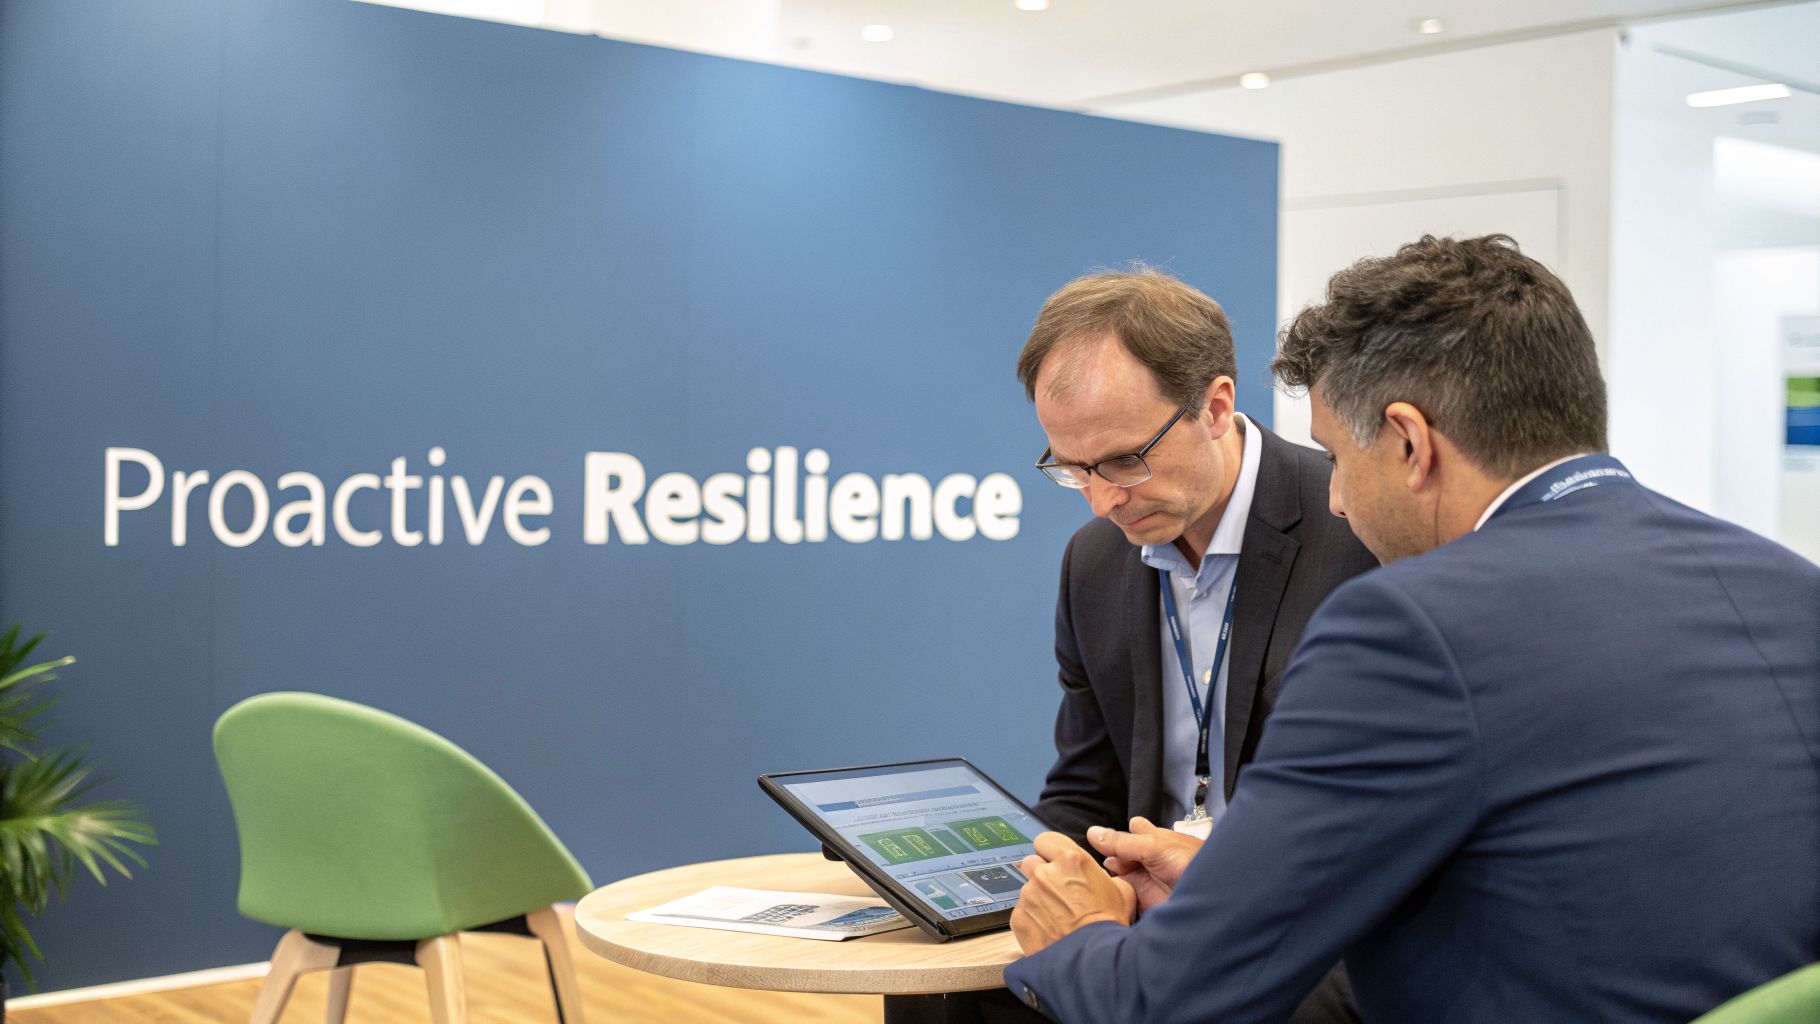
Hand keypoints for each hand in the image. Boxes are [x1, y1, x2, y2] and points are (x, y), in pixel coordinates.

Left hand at [1010, 832, 1135, 954]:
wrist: (1092, 961)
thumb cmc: (1108, 927)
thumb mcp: (1122, 891)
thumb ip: (1103, 875)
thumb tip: (1100, 876)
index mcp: (1070, 860)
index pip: (1046, 840)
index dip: (1051, 851)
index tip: (1055, 861)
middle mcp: (1045, 873)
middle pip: (1032, 862)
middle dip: (1042, 874)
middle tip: (1058, 892)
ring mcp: (1028, 895)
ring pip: (1027, 889)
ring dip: (1038, 899)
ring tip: (1058, 917)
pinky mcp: (1018, 917)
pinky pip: (1021, 912)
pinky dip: (1032, 919)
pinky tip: (1049, 930)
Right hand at [1089, 817, 1202, 913]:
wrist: (1210, 897)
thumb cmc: (1190, 862)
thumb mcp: (1152, 845)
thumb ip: (1121, 841)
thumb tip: (1091, 832)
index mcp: (1153, 839)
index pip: (1129, 833)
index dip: (1115, 836)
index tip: (1095, 840)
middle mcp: (1148, 859)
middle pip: (1120, 855)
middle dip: (1107, 857)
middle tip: (1089, 862)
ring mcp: (1146, 880)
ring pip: (1119, 876)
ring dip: (1107, 877)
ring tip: (1089, 877)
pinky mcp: (1144, 902)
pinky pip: (1123, 897)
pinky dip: (1113, 895)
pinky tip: (1099, 893)